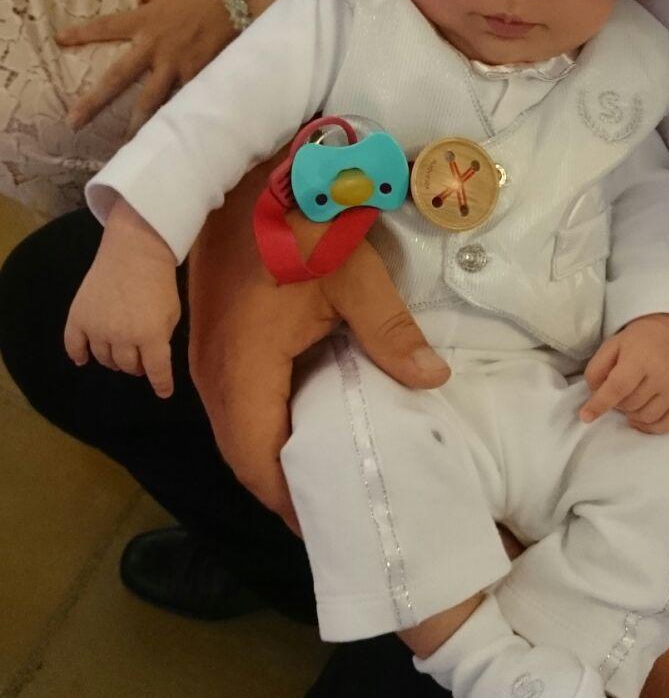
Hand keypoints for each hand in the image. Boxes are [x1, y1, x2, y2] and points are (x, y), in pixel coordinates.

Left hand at [57, 0, 234, 135]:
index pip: (106, 26)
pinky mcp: (198, 74)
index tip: (60, 40)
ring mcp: (175, 63)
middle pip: (117, 77)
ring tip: (125, 143)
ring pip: (150, 99)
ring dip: (136, 123)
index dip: (82, 34)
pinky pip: (184, 99)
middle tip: (73, 121)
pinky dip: (180, 115)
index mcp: (144, 20)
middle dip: (94, 101)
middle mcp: (153, 45)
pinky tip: (174, 135)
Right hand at [64, 199, 180, 398]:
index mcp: (151, 335)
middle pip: (128, 366)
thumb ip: (162, 338)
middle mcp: (122, 336)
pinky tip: (82, 360)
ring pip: (104, 358)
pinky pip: (74, 345)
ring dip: (114, 360)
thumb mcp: (173, 312)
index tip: (163, 393)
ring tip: (120, 353)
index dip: (161, 385)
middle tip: (140, 359)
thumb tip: (151, 359)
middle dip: (137, 366)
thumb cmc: (159, 281)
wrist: (134, 251)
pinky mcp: (79, 316)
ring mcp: (98, 327)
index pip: (157, 371)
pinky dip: (78, 355)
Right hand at [188, 177, 450, 529]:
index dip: (291, 502)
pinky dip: (267, 426)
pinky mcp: (214, 340)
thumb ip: (390, 334)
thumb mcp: (354, 274)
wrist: (251, 169)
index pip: (258, 462)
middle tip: (339, 515)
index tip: (334, 529)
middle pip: (242, 456)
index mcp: (241, 367)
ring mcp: (206, 356)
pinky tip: (309, 429)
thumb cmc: (300, 220)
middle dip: (284, 490)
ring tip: (329, 481)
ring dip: (273, 459)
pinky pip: (236, 403)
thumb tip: (433, 381)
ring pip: (236, 431)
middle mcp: (212, 372)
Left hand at [580, 313, 668, 431]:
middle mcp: (662, 375)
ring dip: (632, 413)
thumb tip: (595, 400)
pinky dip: (650, 427)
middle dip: (617, 403)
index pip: (618, 387)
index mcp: (640, 359)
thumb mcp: (608, 348)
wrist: (663, 333)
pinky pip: (667, 425)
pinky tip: (641, 417)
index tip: (586, 416)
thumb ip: (595, 372)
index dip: (600, 404)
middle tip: (620, 390)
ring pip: (645, 417)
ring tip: (631, 398)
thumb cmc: (632, 343)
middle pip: (630, 405)